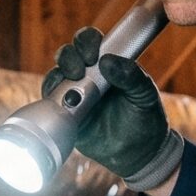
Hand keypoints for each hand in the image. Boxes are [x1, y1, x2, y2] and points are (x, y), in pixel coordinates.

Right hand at [49, 28, 182, 191]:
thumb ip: (131, 75)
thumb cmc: (145, 118)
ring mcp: (74, 96)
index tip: (94, 54)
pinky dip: (51, 99)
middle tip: (80, 70)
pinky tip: (63, 104)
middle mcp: (87, 76)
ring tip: (73, 91)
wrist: (141, 154)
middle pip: (67, 54)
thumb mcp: (144, 94)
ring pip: (55, 76)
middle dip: (69, 56)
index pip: (89, 42)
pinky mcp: (66, 116)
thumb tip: (107, 61)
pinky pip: (50, 103)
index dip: (86, 41)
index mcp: (107, 65)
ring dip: (59, 77)